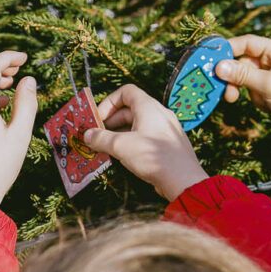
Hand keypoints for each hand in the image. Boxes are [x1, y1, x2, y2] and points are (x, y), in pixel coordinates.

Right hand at [83, 84, 208, 200]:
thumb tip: (88, 135)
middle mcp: (158, 114)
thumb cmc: (154, 157)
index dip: (109, 102)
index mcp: (149, 107)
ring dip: (119, 134)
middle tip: (96, 136)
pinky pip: (145, 137)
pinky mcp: (167, 144)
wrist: (183, 179)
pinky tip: (122, 156)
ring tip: (105, 148)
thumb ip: (101, 139)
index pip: (126, 92)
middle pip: (129, 109)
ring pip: (136, 125)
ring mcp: (164, 129)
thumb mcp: (121, 146)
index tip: (98, 118)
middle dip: (110, 122)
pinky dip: (131, 142)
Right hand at [215, 36, 270, 153]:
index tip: (211, 60)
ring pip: (246, 76)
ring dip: (243, 89)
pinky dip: (255, 97)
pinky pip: (254, 88)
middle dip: (233, 76)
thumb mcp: (268, 86)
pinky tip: (266, 105)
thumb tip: (219, 66)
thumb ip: (242, 75)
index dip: (228, 49)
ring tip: (243, 100)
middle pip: (244, 61)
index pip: (247, 43)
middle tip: (224, 91)